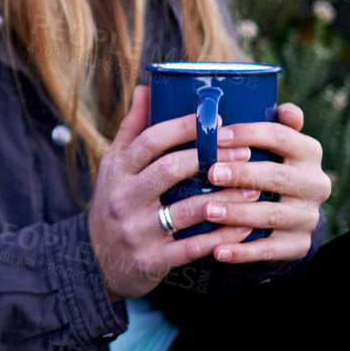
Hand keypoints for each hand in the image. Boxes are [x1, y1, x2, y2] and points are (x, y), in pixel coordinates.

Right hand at [88, 85, 267, 299]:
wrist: (95, 262)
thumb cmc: (113, 204)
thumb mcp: (113, 167)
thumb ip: (132, 130)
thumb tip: (146, 88)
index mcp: (116, 171)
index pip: (149, 141)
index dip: (183, 128)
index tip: (217, 119)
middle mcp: (123, 198)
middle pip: (169, 170)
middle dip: (211, 158)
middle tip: (246, 151)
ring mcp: (136, 230)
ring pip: (187, 210)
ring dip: (225, 198)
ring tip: (254, 189)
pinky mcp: (151, 260)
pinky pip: (192, 247)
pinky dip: (220, 237)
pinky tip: (243, 227)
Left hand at [191, 100, 330, 265]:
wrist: (285, 218)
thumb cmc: (267, 167)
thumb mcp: (272, 145)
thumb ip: (273, 124)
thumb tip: (285, 109)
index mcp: (309, 152)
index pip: (281, 136)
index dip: (248, 134)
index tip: (216, 137)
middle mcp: (316, 184)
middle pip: (276, 176)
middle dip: (241, 174)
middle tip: (209, 173)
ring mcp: (308, 217)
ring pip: (272, 214)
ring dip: (238, 213)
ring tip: (207, 211)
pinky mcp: (297, 245)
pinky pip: (268, 250)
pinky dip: (241, 252)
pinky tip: (216, 250)